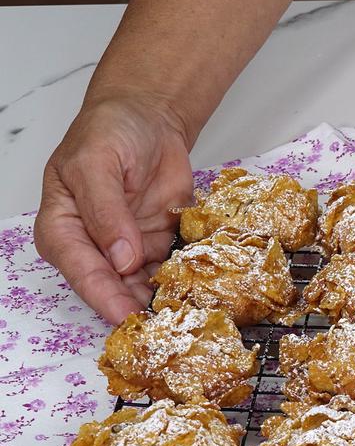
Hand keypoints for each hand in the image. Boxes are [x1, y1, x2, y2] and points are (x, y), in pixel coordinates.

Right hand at [33, 93, 194, 323]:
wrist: (148, 119)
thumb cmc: (109, 132)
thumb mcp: (97, 164)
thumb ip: (106, 211)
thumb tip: (120, 258)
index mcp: (63, 227)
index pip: (80, 269)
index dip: (103, 295)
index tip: (126, 315)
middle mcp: (93, 246)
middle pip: (111, 287)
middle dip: (134, 307)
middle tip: (162, 327)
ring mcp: (128, 249)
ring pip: (141, 287)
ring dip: (162, 301)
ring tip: (186, 317)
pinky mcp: (158, 246)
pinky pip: (170, 272)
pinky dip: (183, 283)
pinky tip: (200, 295)